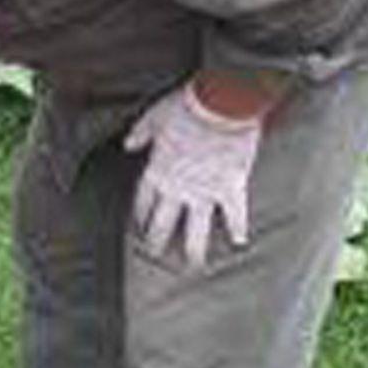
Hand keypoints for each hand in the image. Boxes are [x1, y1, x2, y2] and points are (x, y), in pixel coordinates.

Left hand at [124, 83, 262, 268]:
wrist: (220, 104)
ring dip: (192, 247)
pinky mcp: (230, 188)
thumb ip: (140, 133)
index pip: (144, 200)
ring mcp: (204, 192)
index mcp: (157, 170)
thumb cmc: (186, 106)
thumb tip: (127, 144)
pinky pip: (235, 214)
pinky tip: (239, 242)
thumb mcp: (154, 116)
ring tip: (191, 263)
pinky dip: (238, 228)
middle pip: (163, 222)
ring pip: (196, 228)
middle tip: (155, 255)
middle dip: (157, 240)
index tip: (139, 227)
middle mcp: (177, 188)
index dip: (141, 214)